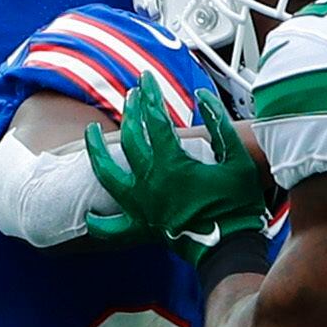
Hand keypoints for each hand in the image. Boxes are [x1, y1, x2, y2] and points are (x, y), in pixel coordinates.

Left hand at [85, 78, 266, 262]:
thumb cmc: (237, 205)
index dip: (150, 95)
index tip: (147, 79)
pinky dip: (98, 222)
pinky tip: (89, 215)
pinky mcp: (141, 227)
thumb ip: (220, 125)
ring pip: (107, 173)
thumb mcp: (237, 161)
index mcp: (172, 163)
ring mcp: (141, 205)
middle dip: (130, 112)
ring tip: (90, 132)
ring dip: (96, 151)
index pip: (154, 119)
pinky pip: (112, 226)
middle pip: (130, 138)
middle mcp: (149, 181)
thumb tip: (203, 97)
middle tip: (132, 96)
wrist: (229, 247)